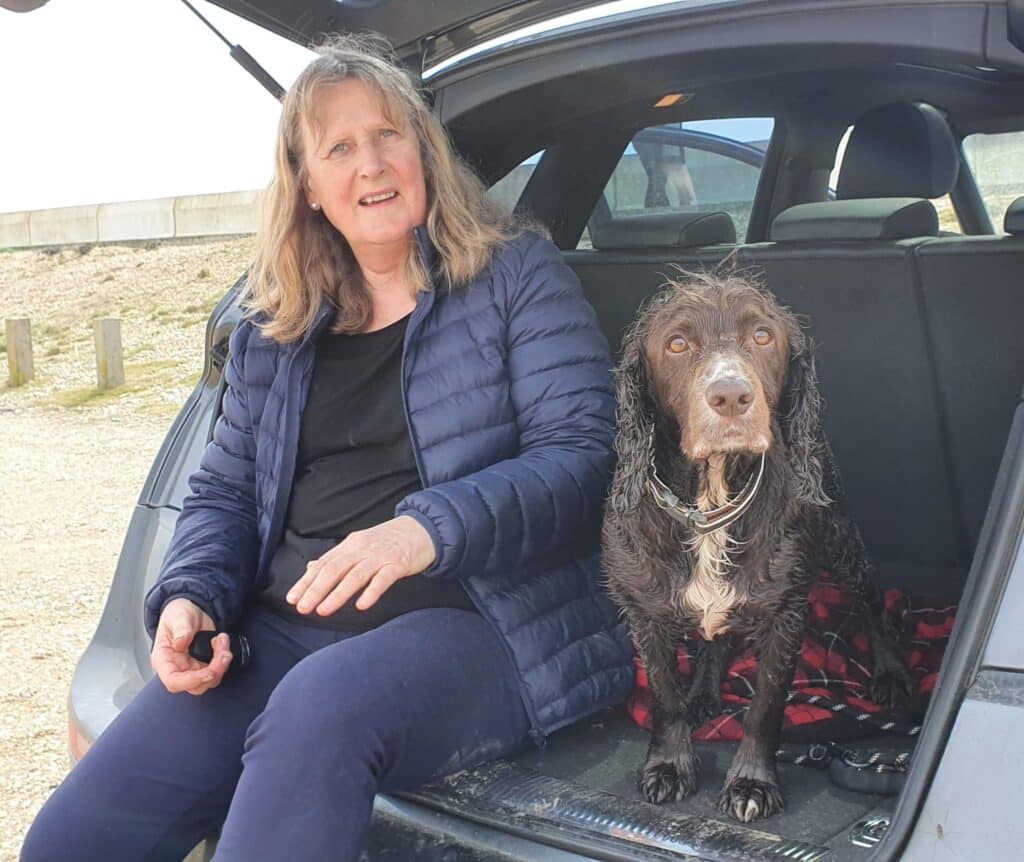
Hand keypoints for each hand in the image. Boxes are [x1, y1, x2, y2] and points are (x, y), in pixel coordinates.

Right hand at [150, 598, 232, 695]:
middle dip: (215, 671)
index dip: (191, 681)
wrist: (192, 611)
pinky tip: (222, 641)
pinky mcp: (205, 666)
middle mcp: (177, 669)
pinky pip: (218, 671)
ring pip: (210, 680)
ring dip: (222, 663)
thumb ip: (180, 628)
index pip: (173, 681)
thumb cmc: (178, 615)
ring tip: (221, 640)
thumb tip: (180, 643)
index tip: (209, 673)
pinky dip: (224, 658)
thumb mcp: (178, 616)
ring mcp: (192, 670)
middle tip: (223, 651)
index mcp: (163, 660)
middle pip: (196, 685)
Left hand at [287, 516, 435, 616]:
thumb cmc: (388, 541)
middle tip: (302, 608)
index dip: (306, 582)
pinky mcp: (399, 563)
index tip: (292, 599)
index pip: (324, 564)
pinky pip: (383, 579)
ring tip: (323, 610)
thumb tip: (310, 568)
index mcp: (350, 545)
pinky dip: (371, 592)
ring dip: (337, 594)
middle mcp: (362, 549)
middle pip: (334, 569)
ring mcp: (380, 556)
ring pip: (355, 575)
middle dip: (316, 589)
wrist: (422, 528)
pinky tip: (362, 606)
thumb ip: (336, 559)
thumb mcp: (360, 546)